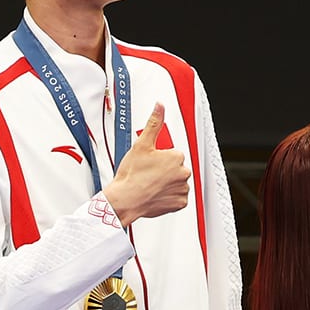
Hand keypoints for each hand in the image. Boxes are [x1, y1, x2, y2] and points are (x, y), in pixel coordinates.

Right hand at [102, 105, 190, 225]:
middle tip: (149, 174)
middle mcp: (183, 173)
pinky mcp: (180, 203)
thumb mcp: (142, 144)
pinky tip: (157, 194)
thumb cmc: (132, 175)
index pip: (173, 154)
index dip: (160, 158)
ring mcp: (182, 189)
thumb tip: (159, 107)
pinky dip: (169, 197)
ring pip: (177, 183)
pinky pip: (178, 198)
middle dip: (166, 170)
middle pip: (176, 168)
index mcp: (177, 157)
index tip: (151, 163)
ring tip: (152, 184)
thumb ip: (154, 124)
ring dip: (168, 184)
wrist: (126, 199)